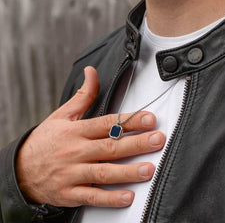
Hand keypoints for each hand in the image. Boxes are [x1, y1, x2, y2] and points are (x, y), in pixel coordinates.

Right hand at [16, 66, 165, 207]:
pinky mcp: (69, 193)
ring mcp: (72, 174)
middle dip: (136, 144)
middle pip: (109, 147)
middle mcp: (75, 152)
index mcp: (75, 131)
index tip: (148, 119)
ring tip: (148, 169)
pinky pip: (91, 196)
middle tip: (157, 140)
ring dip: (127, 172)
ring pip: (103, 173)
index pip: (106, 124)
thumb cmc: (46, 140)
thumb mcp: (62, 114)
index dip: (128, 121)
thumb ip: (82, 95)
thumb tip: (92, 72)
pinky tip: (127, 197)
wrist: (21, 168)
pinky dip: (110, 198)